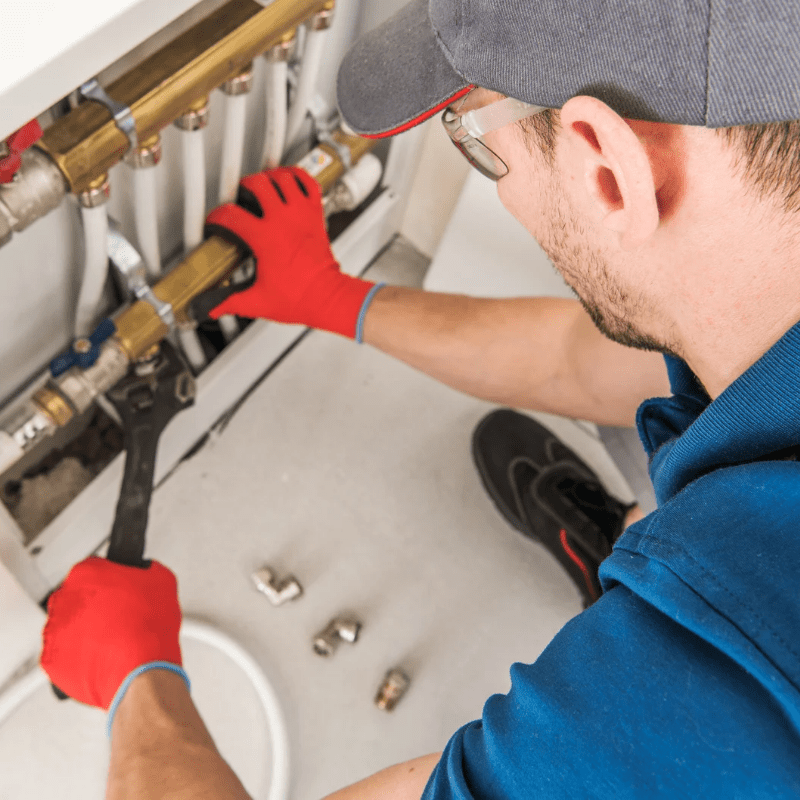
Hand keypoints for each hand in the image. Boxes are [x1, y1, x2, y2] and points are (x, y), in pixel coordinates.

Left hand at [41, 557, 182, 709]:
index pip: (94, 568)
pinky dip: (80, 656)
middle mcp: (65, 598)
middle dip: (95, 605)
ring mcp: (55, 629)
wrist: (141, 672)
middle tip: (118, 616)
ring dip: (85, 630)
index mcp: (86, 573)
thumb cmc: (149, 629)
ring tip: (113, 639)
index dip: (111, 580)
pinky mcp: (52, 659)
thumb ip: (147, 569)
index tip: (118, 590)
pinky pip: (64, 653)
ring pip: (69, 625)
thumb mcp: (163, 582)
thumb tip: (145, 571)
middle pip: (78, 596)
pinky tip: (102, 655)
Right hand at [204, 166, 374, 337]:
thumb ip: (230, 302)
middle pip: (257, 183)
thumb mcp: (258, 302)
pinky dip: (298, 177)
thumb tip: (213, 308)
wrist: (329, 297)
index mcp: (265, 238)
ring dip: (269, 178)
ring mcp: (301, 214)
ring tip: (262, 186)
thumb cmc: (301, 298)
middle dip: (243, 187)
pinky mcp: (316, 214)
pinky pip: (308, 183)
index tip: (215, 223)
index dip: (217, 217)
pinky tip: (289, 182)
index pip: (231, 215)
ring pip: (283, 177)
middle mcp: (283, 220)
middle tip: (240, 198)